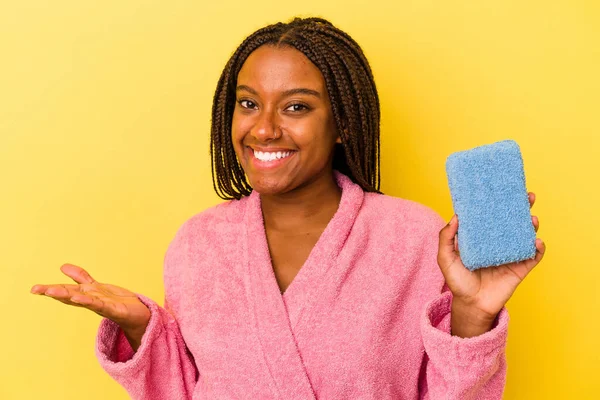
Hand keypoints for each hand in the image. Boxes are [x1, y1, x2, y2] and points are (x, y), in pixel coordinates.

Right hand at [31, 264, 150, 349]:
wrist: (139, 315)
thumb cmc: (117, 302)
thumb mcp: (97, 287)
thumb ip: (81, 278)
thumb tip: (62, 266)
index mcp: (86, 295)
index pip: (66, 291)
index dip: (51, 289)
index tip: (34, 289)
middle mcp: (91, 302)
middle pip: (71, 295)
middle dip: (55, 292)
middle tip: (38, 290)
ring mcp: (102, 306)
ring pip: (83, 300)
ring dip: (68, 296)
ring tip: (52, 292)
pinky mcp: (115, 310)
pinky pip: (101, 305)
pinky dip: (90, 301)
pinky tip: (79, 297)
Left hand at [437, 192, 546, 336]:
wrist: (471, 305)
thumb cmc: (458, 282)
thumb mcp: (445, 258)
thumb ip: (446, 238)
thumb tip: (456, 217)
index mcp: (482, 237)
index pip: (491, 216)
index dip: (498, 202)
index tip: (503, 188)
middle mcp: (498, 243)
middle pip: (513, 221)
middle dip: (522, 207)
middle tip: (527, 196)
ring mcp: (510, 254)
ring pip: (525, 235)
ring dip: (532, 225)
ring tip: (532, 219)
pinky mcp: (520, 268)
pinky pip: (533, 256)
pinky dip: (538, 248)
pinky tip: (536, 242)